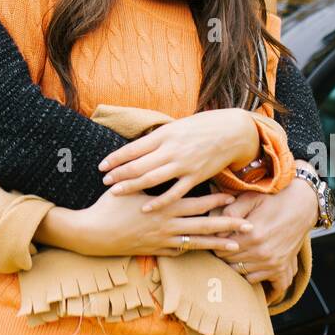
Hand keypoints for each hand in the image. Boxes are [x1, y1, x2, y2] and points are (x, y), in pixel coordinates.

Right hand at [63, 187, 255, 257]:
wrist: (93, 234)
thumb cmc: (109, 206)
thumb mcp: (129, 187)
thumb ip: (146, 176)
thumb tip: (158, 160)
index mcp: (163, 206)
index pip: (196, 203)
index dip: (215, 201)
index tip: (233, 198)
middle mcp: (167, 225)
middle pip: (204, 226)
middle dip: (228, 225)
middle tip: (251, 225)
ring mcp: (163, 241)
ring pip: (197, 243)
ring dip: (218, 243)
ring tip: (238, 245)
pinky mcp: (156, 251)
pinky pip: (181, 252)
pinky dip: (196, 251)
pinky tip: (207, 250)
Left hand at [98, 109, 259, 211]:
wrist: (232, 131)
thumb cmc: (202, 127)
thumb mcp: (177, 126)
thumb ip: (158, 138)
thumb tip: (137, 147)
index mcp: (165, 134)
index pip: (133, 148)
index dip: (116, 158)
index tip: (102, 166)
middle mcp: (171, 149)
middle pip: (138, 164)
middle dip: (119, 174)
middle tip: (104, 182)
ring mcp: (183, 164)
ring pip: (152, 179)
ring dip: (132, 186)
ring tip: (116, 192)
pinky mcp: (196, 177)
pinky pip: (174, 193)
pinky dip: (159, 201)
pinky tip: (146, 207)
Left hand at [211, 179, 316, 286]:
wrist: (302, 205)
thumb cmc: (274, 199)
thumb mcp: (250, 197)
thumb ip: (230, 211)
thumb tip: (215, 227)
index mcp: (252, 235)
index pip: (221, 249)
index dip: (217, 242)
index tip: (218, 236)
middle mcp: (262, 253)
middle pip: (230, 263)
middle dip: (224, 254)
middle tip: (226, 243)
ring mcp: (272, 263)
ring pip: (241, 273)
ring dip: (236, 265)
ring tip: (237, 252)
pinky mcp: (280, 268)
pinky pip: (258, 281)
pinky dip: (252, 276)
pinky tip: (250, 266)